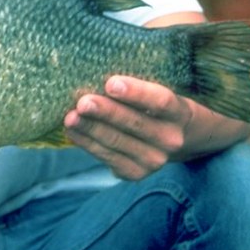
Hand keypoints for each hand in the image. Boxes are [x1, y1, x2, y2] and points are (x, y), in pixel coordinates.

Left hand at [64, 75, 192, 180]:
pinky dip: (87, 143)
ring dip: (90, 129)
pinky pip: (107, 157)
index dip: (136, 93)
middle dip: (106, 112)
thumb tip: (95, 76)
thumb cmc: (156, 106)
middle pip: (134, 124)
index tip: (111, 83)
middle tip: (82, 102)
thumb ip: (135, 88)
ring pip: (117, 142)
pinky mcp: (135, 173)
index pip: (160, 101)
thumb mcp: (157, 93)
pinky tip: (73, 131)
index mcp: (179, 113)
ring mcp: (154, 160)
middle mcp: (170, 139)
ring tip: (70, 117)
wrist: (175, 138)